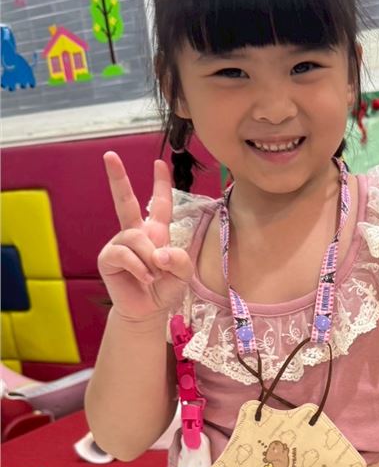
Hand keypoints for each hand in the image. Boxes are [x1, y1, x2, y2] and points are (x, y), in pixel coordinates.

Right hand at [98, 152, 193, 320]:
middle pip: (125, 201)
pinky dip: (139, 267)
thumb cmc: (165, 289)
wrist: (148, 311)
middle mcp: (135, 234)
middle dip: (118, 178)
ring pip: (135, 238)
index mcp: (155, 232)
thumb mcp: (183, 274)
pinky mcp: (108, 258)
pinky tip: (145, 278)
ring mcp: (119, 244)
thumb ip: (180, 259)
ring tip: (154, 276)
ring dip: (149, 258)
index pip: (160, 204)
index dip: (160, 184)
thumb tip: (159, 251)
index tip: (159, 163)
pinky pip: (125, 254)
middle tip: (109, 155)